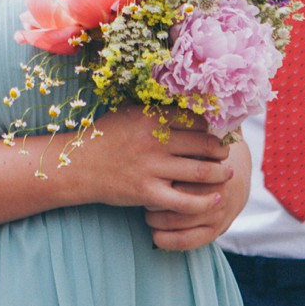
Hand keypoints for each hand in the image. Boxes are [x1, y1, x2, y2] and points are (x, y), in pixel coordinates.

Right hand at [76, 108, 231, 216]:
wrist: (78, 166)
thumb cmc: (105, 136)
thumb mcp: (129, 112)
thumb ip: (156, 109)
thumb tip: (186, 104)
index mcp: (151, 117)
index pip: (195, 120)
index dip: (210, 127)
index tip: (216, 132)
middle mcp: (154, 140)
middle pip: (203, 144)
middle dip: (221, 149)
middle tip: (226, 152)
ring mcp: (151, 168)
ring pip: (200, 171)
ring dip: (220, 172)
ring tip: (227, 173)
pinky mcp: (147, 193)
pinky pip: (184, 201)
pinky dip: (204, 201)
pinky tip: (216, 199)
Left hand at [145, 139, 250, 250]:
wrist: (235, 181)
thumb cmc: (206, 156)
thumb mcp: (198, 142)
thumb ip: (180, 134)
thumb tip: (148, 115)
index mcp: (212, 166)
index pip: (176, 176)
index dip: (154, 178)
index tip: (143, 176)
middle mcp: (217, 191)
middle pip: (173, 199)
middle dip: (152, 199)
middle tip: (143, 195)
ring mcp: (218, 214)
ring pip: (176, 222)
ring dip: (155, 219)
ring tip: (147, 213)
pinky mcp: (215, 232)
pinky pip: (186, 242)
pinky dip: (166, 240)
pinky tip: (155, 235)